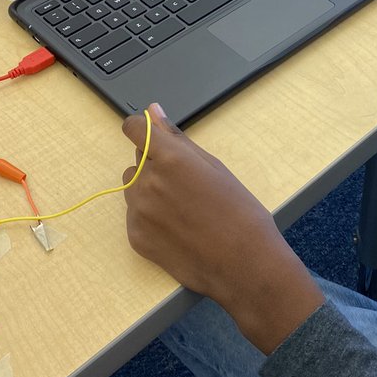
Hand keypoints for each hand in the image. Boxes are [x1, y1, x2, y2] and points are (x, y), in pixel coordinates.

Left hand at [122, 104, 322, 353]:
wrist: (243, 263)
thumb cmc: (238, 211)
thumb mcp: (213, 167)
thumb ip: (177, 139)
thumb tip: (153, 112)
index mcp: (169, 158)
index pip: (133, 128)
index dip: (142, 129)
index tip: (152, 136)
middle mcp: (147, 182)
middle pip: (138, 160)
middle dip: (156, 165)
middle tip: (187, 185)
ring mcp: (138, 211)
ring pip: (134, 188)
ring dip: (150, 191)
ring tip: (184, 209)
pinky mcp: (135, 237)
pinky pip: (136, 215)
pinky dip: (151, 218)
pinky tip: (179, 229)